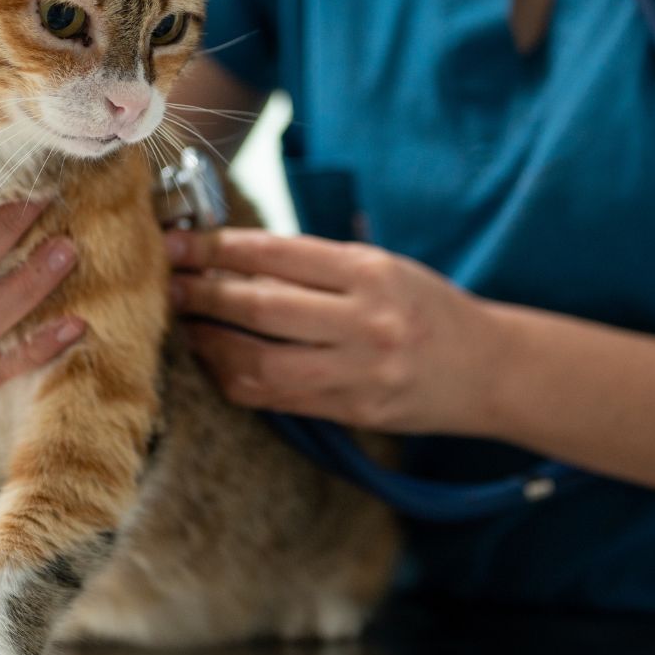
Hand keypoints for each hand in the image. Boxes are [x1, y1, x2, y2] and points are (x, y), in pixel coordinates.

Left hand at [166, 229, 498, 434]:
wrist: (489, 369)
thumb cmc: (428, 308)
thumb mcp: (383, 267)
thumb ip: (317, 266)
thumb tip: (233, 257)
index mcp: (372, 273)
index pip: (277, 255)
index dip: (218, 249)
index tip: (178, 243)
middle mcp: (366, 322)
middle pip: (260, 308)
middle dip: (202, 295)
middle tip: (165, 284)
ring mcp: (358, 372)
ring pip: (259, 363)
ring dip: (210, 344)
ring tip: (184, 326)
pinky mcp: (352, 411)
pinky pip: (276, 397)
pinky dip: (237, 378)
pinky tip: (218, 361)